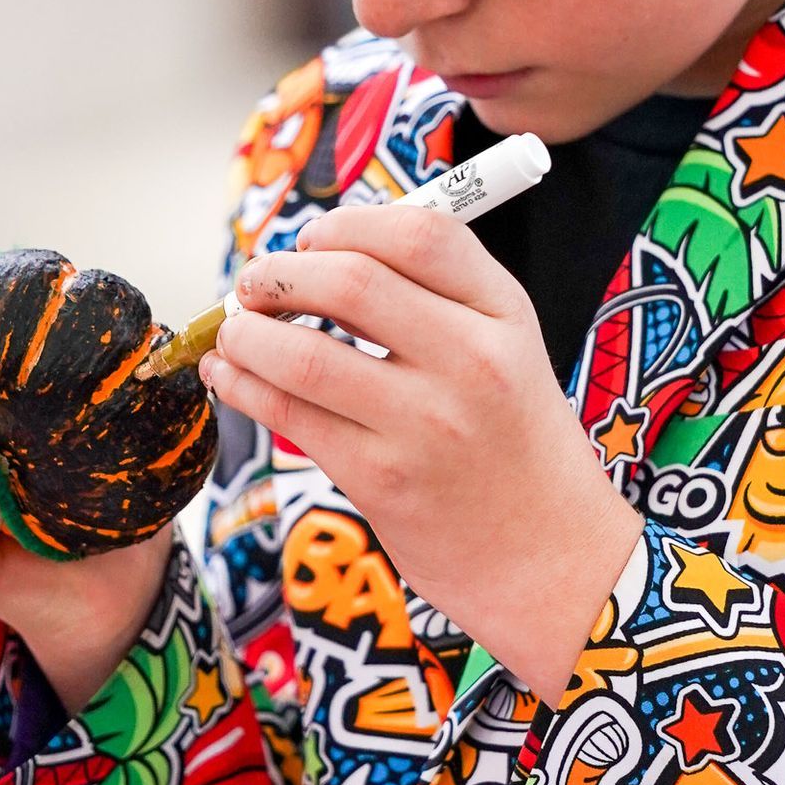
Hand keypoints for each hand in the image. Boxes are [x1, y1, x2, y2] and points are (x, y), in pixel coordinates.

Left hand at [205, 204, 640, 704]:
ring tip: (233, 332)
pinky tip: (231, 377)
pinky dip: (243, 386)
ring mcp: (425, 424)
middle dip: (279, 273)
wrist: (553, 560)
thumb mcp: (508, 352)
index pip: (421, 234)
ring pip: (302, 353)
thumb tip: (323, 258)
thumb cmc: (516, 448)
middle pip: (350, 280)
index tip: (313, 239)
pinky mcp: (382, 480)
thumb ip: (436, 299)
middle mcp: (471, 362)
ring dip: (245, 333)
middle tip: (255, 284)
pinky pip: (290, 415)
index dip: (348, 224)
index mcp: (506, 315)